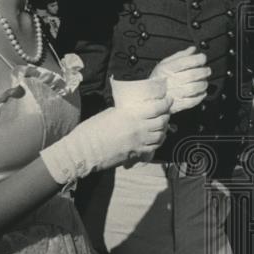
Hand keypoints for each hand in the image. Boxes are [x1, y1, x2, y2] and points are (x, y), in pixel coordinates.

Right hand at [40, 95, 172, 183]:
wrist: (84, 151)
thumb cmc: (92, 130)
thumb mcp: (110, 113)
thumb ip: (125, 112)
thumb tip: (134, 109)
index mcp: (131, 115)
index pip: (157, 108)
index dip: (166, 103)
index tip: (169, 100)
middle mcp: (138, 128)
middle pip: (162, 121)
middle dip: (166, 116)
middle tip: (165, 112)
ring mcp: (138, 142)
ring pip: (160, 135)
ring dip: (163, 129)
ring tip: (162, 125)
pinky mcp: (135, 153)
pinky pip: (154, 147)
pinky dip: (158, 141)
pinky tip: (156, 138)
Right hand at [151, 46, 211, 112]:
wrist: (150, 97)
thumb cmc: (159, 78)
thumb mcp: (165, 63)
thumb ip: (180, 55)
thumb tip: (193, 49)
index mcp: (167, 69)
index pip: (185, 61)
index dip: (198, 58)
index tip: (202, 58)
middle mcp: (170, 81)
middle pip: (192, 75)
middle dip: (204, 71)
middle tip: (207, 70)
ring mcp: (174, 94)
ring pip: (194, 88)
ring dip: (203, 84)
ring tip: (204, 81)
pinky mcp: (178, 105)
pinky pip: (193, 101)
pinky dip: (200, 96)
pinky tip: (201, 92)